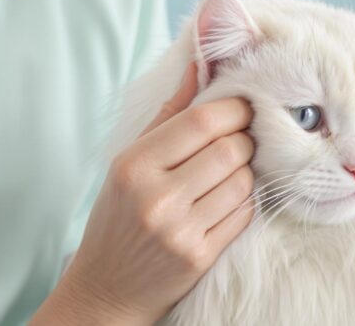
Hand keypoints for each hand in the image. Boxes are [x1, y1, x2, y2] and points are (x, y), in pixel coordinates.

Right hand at [55, 62, 255, 324]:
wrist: (107, 287)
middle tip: (241, 138)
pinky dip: (244, 201)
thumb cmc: (117, 215)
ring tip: (231, 171)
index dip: (233, 108)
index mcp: (134, 164)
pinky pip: (244, 214)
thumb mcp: (127, 162)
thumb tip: (198, 67)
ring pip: (244, 182)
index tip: (241, 106)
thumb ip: (166, 116)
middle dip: (246, 138)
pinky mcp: (201, 256)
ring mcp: (180, 230)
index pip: (201, 121)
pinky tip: (227, 200)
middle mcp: (157, 196)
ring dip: (247, 171)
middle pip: (230, 149)